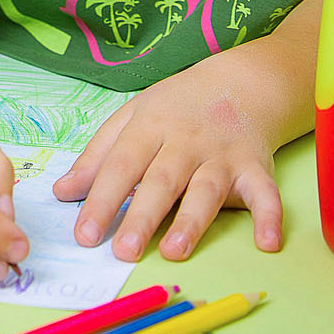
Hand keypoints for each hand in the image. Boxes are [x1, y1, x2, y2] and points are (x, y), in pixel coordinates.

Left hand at [53, 70, 284, 263]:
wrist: (241, 82)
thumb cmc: (177, 106)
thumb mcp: (131, 118)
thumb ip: (98, 156)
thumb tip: (63, 192)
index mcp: (150, 127)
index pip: (122, 164)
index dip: (102, 198)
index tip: (84, 234)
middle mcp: (186, 142)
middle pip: (162, 180)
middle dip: (142, 216)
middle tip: (122, 251)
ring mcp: (223, 155)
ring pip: (206, 189)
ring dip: (192, 221)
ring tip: (174, 250)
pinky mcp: (256, 167)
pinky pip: (265, 192)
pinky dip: (270, 216)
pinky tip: (268, 243)